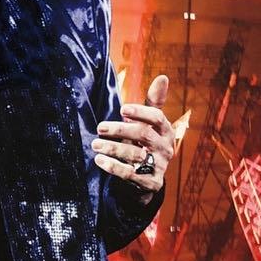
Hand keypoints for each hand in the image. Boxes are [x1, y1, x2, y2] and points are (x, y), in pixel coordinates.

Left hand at [91, 74, 174, 204]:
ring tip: (94, 144)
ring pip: (135, 155)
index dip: (140, 112)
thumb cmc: (145, 143)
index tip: (122, 109)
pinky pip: (130, 174)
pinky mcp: (151, 183)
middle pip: (144, 135)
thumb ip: (153, 103)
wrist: (148, 178)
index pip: (157, 117)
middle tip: (99, 127)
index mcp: (166, 130)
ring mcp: (160, 166)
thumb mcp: (150, 124)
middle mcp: (165, 147)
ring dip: (113, 148)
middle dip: (120, 130)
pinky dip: (113, 167)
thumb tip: (163, 77)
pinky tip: (99, 160)